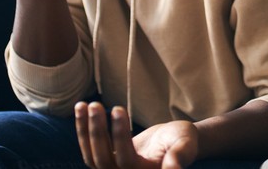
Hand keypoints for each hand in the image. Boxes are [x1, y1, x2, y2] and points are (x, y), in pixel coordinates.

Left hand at [75, 102, 197, 168]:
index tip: (118, 108)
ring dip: (86, 131)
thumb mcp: (186, 145)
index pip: (126, 161)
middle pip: (104, 160)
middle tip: (95, 105)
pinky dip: (84, 130)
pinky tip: (81, 108)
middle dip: (97, 131)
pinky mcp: (108, 161)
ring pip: (93, 157)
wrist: (175, 142)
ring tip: (84, 105)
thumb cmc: (184, 141)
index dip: (119, 136)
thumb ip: (180, 155)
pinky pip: (90, 150)